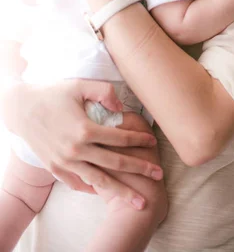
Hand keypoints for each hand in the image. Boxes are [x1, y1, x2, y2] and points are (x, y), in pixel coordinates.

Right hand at [1, 79, 161, 204]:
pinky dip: (93, 189)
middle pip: (115, 163)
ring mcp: (65, 162)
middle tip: (159, 174)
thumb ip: (104, 92)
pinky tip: (107, 191)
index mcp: (84, 129)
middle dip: (140, 169)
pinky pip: (78, 184)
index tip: (153, 142)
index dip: (139, 139)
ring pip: (99, 181)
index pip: (120, 138)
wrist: (21, 109)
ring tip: (139, 201)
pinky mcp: (55, 169)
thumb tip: (121, 108)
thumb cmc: (53, 94)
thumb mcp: (79, 85)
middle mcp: (76, 150)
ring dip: (121, 191)